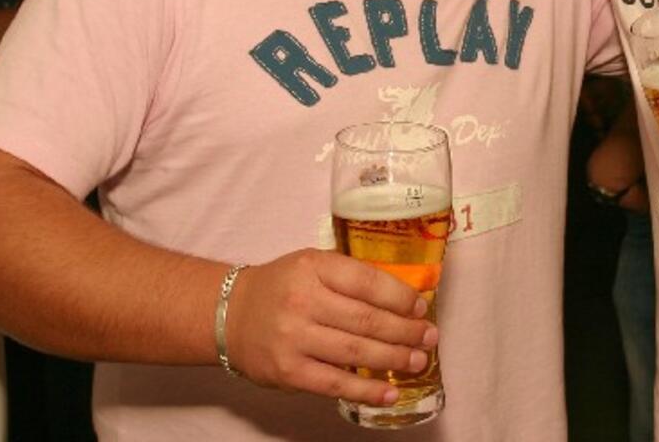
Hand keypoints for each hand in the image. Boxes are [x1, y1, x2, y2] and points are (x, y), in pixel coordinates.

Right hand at [225, 248, 437, 406]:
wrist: (228, 314)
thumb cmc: (282, 288)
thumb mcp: (313, 265)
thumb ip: (350, 278)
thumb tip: (404, 299)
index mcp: (314, 268)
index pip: (367, 282)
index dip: (400, 297)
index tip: (421, 307)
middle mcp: (303, 301)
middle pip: (366, 319)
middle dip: (405, 331)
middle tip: (429, 337)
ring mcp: (294, 338)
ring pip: (356, 352)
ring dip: (393, 359)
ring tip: (417, 361)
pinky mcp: (288, 371)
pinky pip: (334, 383)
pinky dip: (366, 392)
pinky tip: (389, 393)